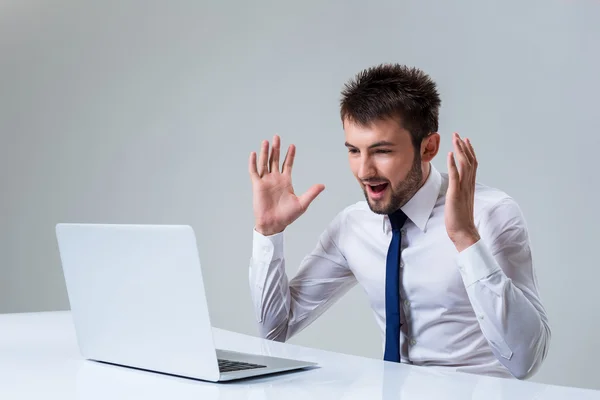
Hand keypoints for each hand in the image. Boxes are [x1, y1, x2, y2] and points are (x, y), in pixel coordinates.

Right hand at [248, 135, 324, 235]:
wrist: (274, 224)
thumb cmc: (287, 216)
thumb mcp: (302, 203)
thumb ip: (311, 193)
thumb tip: (322, 185)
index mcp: (286, 181)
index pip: (287, 164)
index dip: (290, 155)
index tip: (292, 145)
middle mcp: (275, 179)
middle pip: (275, 160)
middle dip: (276, 149)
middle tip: (277, 137)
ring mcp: (266, 182)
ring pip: (265, 163)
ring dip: (265, 153)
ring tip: (266, 141)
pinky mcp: (257, 186)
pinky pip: (254, 172)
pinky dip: (253, 163)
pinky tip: (254, 154)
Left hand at [445, 132, 479, 251]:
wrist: (464, 232)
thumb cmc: (460, 220)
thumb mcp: (460, 202)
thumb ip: (460, 192)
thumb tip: (455, 188)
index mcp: (470, 186)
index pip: (472, 165)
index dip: (469, 152)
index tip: (466, 141)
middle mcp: (469, 185)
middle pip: (469, 161)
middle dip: (464, 147)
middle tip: (459, 135)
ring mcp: (463, 188)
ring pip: (464, 165)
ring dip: (459, 150)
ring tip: (455, 139)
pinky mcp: (455, 193)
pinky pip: (455, 175)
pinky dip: (453, 163)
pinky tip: (450, 154)